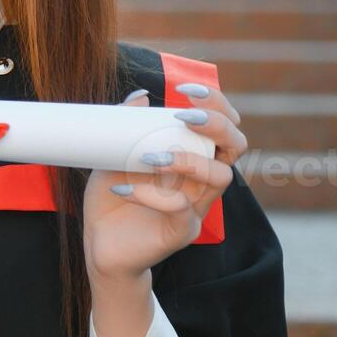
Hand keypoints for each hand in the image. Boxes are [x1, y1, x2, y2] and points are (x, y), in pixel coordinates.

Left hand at [84, 83, 247, 280]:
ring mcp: (196, 207)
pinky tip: (123, 189)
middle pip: (236, 146)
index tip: (185, 90)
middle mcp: (200, 181)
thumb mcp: (110, 157)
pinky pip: (180, 208)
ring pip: (219, 176)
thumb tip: (142, 96)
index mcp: (190, 158)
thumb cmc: (111, 199)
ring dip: (188, 159)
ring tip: (150, 157)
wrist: (100, 246)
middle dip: (217, 124)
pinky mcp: (183, 232)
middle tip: (183, 116)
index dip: (216, 103)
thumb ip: (124, 128)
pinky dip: (152, 194)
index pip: (223, 126)